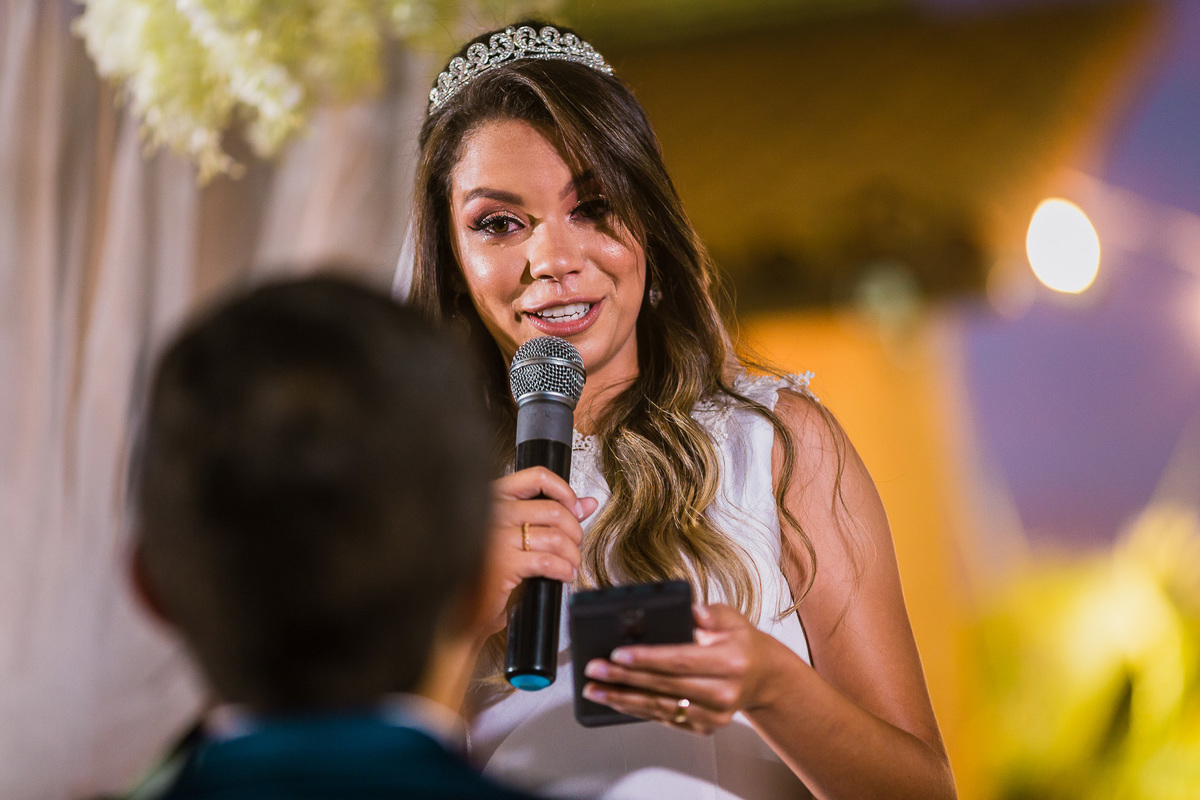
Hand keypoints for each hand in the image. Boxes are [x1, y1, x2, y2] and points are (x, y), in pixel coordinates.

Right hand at [478, 466, 597, 635]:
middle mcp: (492, 513)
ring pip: (555, 537)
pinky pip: (549, 561)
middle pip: (553, 510)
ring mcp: (496, 537)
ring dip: (572, 554)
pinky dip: (564, 569)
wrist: (461, 610)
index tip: (574, 508)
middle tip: (574, 546)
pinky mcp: (503, 564)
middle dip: (574, 531)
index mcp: (492, 499)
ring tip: (570, 564)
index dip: (564, 491)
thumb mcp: (518, 538)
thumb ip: (550, 517)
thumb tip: (587, 504)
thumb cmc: (485, 573)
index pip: (536, 476)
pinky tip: (563, 575)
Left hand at [581, 603, 788, 733]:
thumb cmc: (743, 644)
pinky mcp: (705, 727)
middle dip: (624, 678)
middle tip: (594, 670)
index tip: (617, 654)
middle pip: (664, 686)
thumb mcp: (731, 618)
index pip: (680, 660)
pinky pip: (665, 718)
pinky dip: (638, 709)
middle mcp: (724, 692)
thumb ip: (708, 613)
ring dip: (623, 698)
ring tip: (595, 689)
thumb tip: (688, 611)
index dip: (647, 658)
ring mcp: (714, 714)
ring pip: (660, 707)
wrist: (764, 678)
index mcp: (730, 661)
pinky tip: (617, 700)